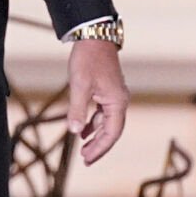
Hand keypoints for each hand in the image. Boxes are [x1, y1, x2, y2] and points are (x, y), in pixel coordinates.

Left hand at [66, 39, 129, 165]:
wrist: (94, 37)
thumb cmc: (88, 60)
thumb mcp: (79, 85)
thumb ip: (78, 110)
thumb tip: (75, 131)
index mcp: (117, 103)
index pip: (112, 133)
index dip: (100, 148)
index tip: (88, 159)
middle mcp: (120, 102)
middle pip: (112, 131)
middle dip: (99, 146)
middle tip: (85, 160)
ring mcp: (115, 97)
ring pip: (108, 123)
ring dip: (96, 136)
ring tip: (83, 148)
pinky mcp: (108, 92)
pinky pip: (104, 114)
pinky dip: (95, 123)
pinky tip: (84, 130)